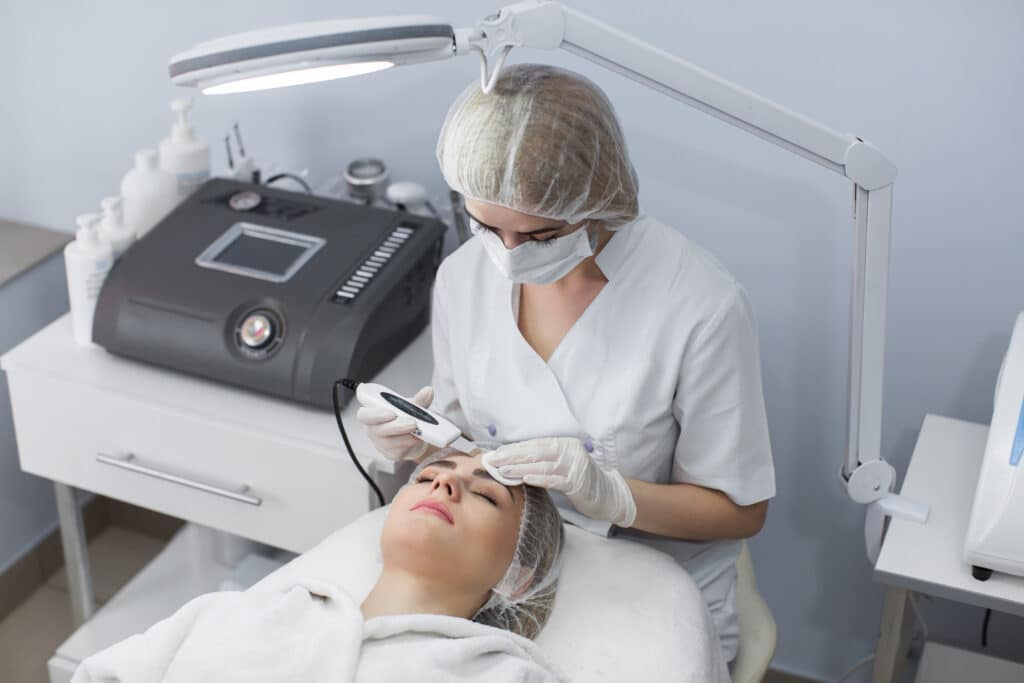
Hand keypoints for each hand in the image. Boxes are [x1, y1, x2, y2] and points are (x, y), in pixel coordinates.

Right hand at [356, 386, 432, 461]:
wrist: (412, 433)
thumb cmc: (403, 417)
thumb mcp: (409, 406)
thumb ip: (417, 399)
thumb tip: (428, 391)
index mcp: (371, 414)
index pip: (364, 415)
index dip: (375, 415)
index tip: (391, 413)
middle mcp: (372, 430)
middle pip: (378, 430)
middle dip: (396, 426)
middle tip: (412, 423)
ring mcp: (380, 443)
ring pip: (388, 442)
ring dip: (405, 436)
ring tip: (418, 431)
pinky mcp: (390, 454)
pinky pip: (398, 451)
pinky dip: (409, 444)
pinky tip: (417, 438)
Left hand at [488, 437, 636, 526]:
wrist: (608, 494)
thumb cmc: (581, 481)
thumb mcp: (563, 465)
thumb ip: (545, 461)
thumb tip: (515, 461)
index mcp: (565, 444)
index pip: (534, 444)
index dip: (514, 448)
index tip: (496, 453)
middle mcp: (570, 451)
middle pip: (535, 452)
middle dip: (511, 456)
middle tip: (493, 461)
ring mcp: (574, 466)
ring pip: (542, 465)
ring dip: (520, 468)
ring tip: (502, 471)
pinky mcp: (577, 482)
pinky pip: (555, 479)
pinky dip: (539, 478)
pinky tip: (525, 478)